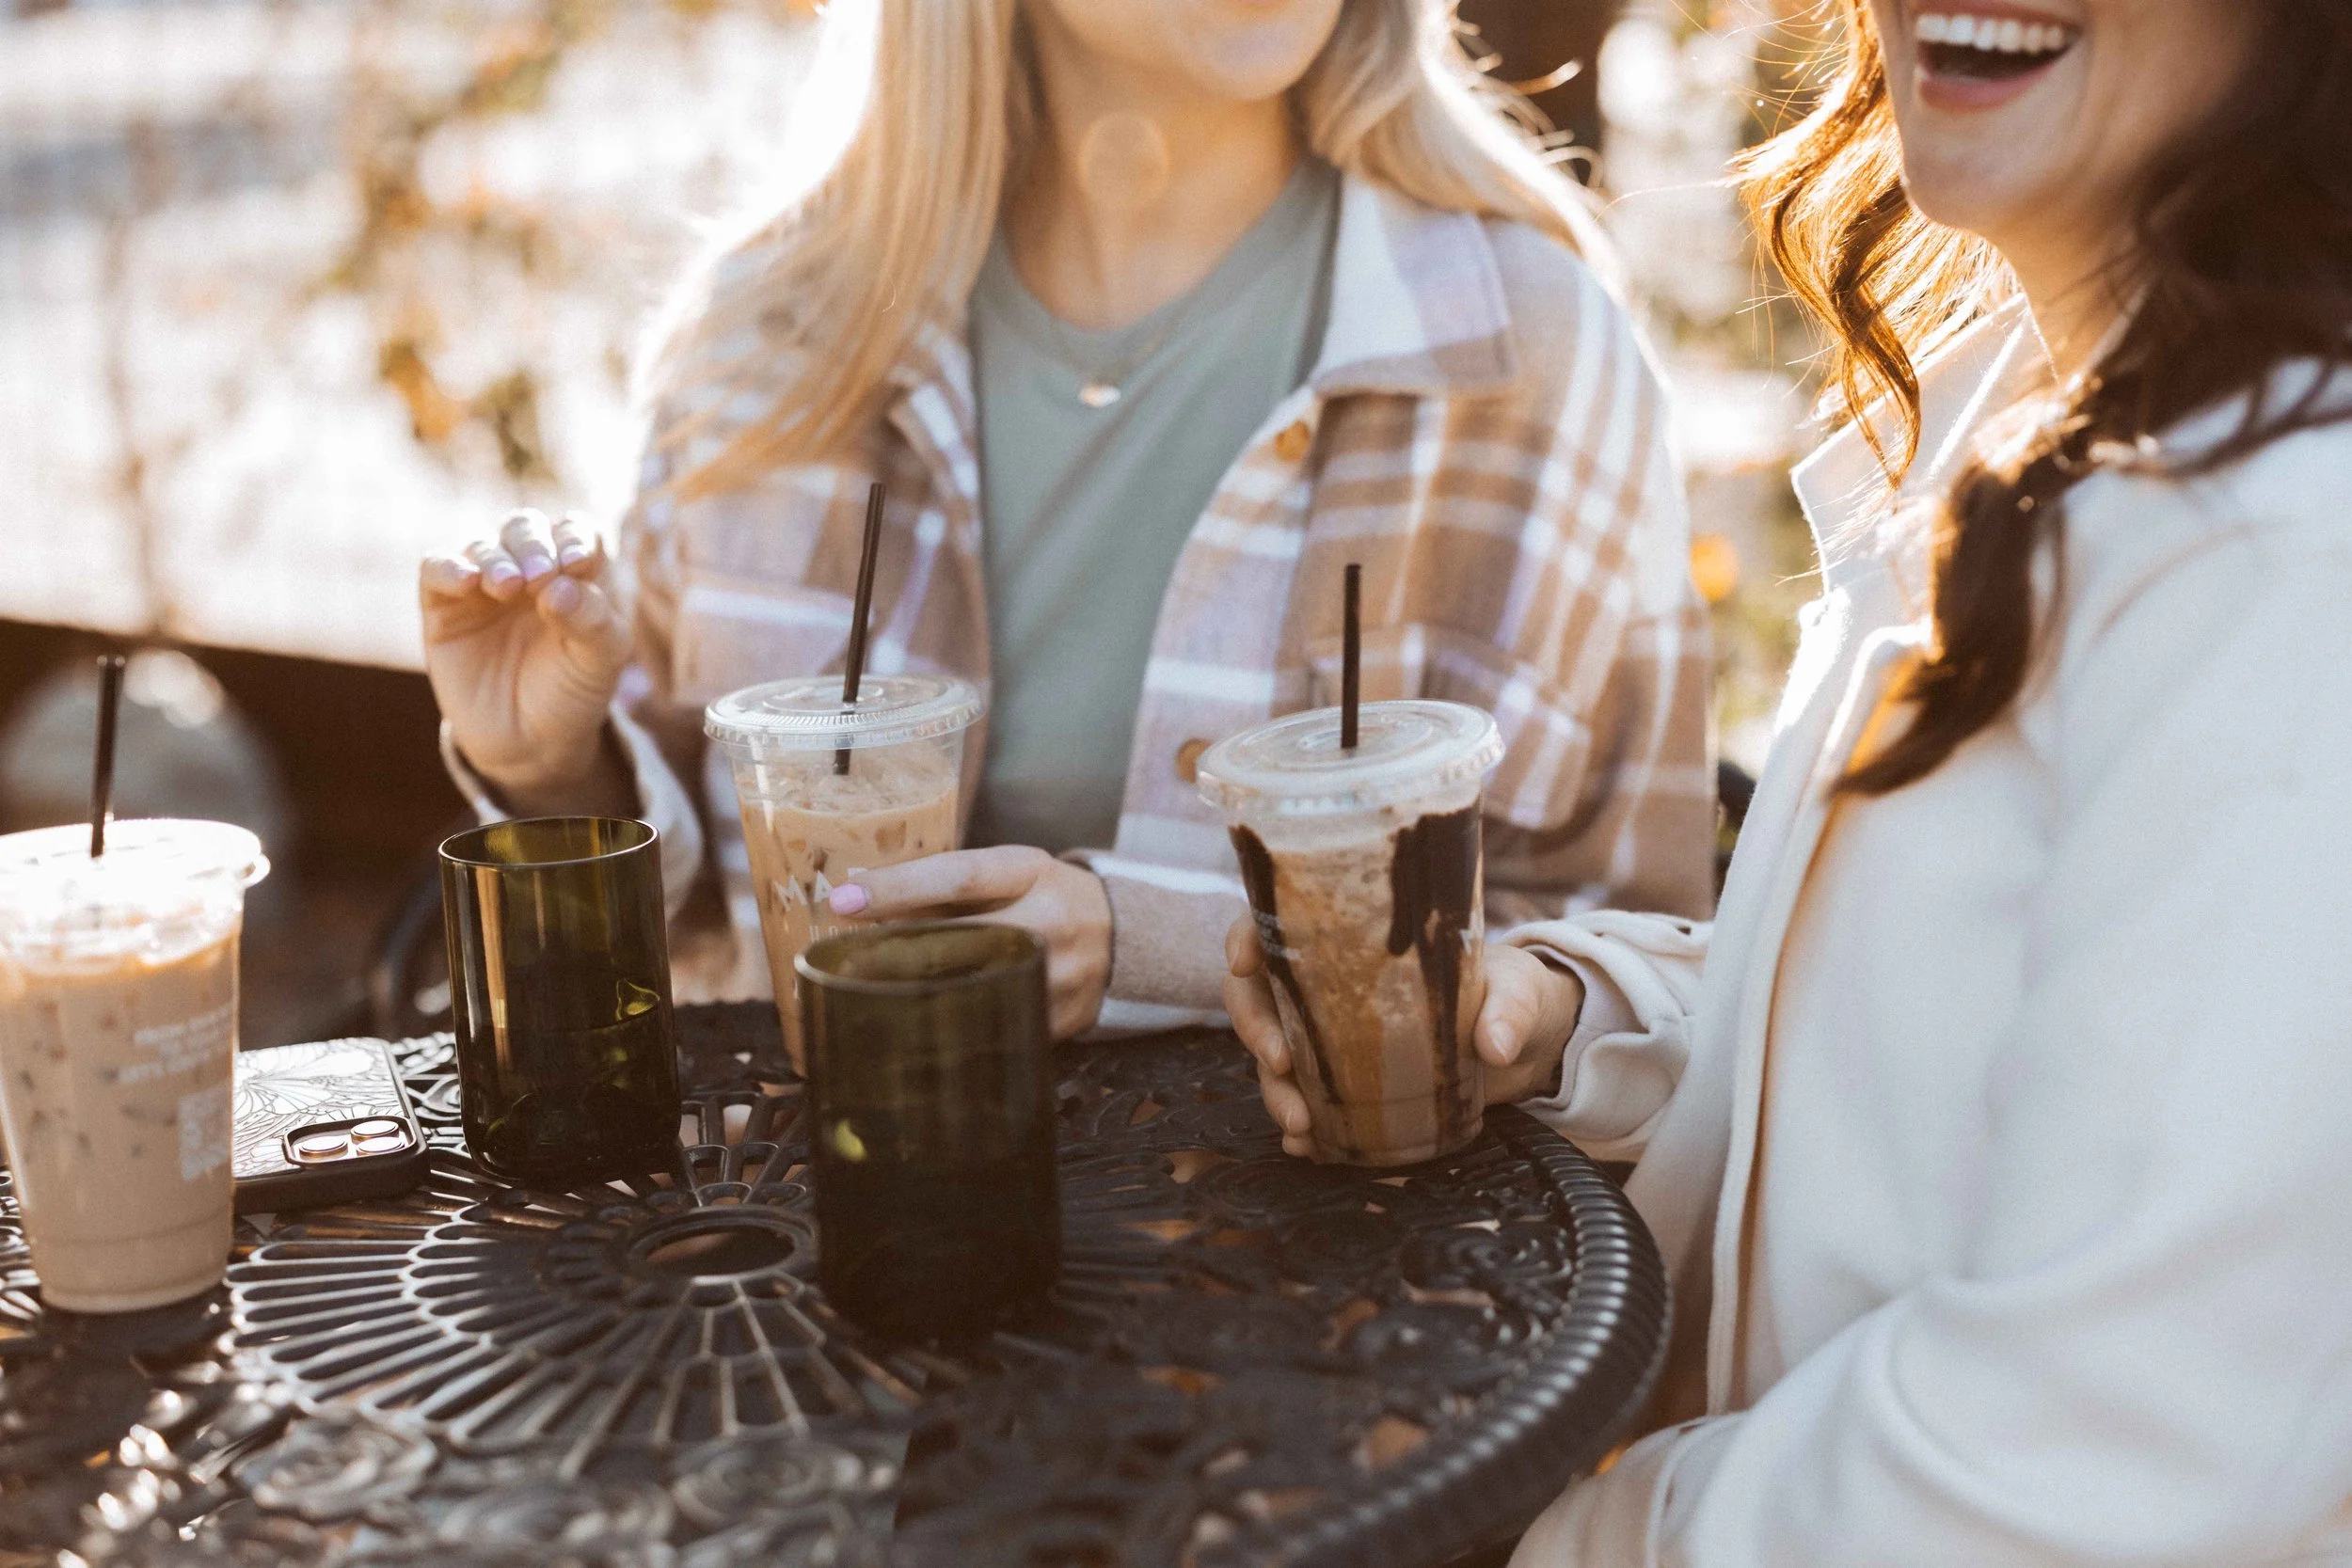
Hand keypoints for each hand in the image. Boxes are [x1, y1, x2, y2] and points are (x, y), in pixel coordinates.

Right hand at [420, 509, 632, 811]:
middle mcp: (527, 568)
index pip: (576, 532)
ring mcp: (483, 585)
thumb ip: (592, 619)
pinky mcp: (442, 606)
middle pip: (526, 529)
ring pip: (483, 546)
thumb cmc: (572, 690)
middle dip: (534, 545)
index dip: (576, 538)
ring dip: (497, 559)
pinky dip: (448, 568)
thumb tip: (559, 586)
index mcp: (574, 571)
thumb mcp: (600, 660)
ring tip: (508, 585)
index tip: (579, 562)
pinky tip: (465, 580)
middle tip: (540, 575)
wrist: (529, 742)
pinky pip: (436, 569)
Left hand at [828, 846, 1112, 1040]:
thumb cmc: (1047, 896)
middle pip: (960, 940)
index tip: (843, 899)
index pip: (958, 877)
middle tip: (840, 965)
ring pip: (973, 993)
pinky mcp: (1058, 1020)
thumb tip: (864, 904)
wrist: (1128, 938)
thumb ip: (950, 889)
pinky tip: (917, 1039)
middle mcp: (1049, 921)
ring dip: (917, 999)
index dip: (899, 888)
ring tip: (865, 1005)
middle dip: (896, 954)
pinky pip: (995, 1028)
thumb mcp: (1011, 873)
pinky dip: (953, 1032)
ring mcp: (1057, 976)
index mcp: (1031, 872)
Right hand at [1224, 923, 1584, 1158]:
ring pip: (1276, 1059)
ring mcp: (1334, 1042)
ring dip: (1276, 1091)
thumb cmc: (1514, 993)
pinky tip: (1307, 1147)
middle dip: (1254, 1028)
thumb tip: (1495, 1046)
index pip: (1279, 924)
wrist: (1530, 1043)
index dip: (1248, 936)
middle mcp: (1331, 989)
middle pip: (1258, 997)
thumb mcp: (1517, 990)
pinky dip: (1300, 1128)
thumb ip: (1508, 1009)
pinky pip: (1307, 1104)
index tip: (1246, 961)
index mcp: (1356, 943)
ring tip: (1301, 1124)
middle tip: (1280, 1062)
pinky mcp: (1350, 1087)